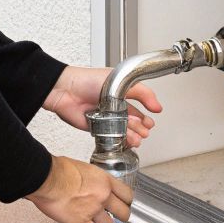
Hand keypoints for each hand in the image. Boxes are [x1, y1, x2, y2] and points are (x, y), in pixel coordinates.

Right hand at [27, 155, 133, 222]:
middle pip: (124, 213)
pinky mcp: (81, 222)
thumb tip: (88, 184)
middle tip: (111, 216)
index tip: (122, 204)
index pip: (127, 194)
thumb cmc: (59, 169)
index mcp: (105, 180)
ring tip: (92, 222)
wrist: (47, 178)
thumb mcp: (83, 168)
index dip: (125, 201)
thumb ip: (92, 179)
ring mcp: (94, 210)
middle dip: (119, 216)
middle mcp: (103, 196)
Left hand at [41, 66, 162, 147]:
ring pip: (123, 130)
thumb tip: (157, 106)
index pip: (137, 107)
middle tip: (145, 131)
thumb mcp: (122, 82)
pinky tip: (127, 142)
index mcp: (120, 93)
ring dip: (133, 135)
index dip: (145, 115)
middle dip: (141, 128)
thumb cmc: (87, 81)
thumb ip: (142, 93)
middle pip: (132, 121)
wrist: (66, 91)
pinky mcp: (96, 128)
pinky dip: (120, 140)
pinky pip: (111, 137)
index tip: (151, 120)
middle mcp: (113, 106)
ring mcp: (105, 118)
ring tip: (138, 138)